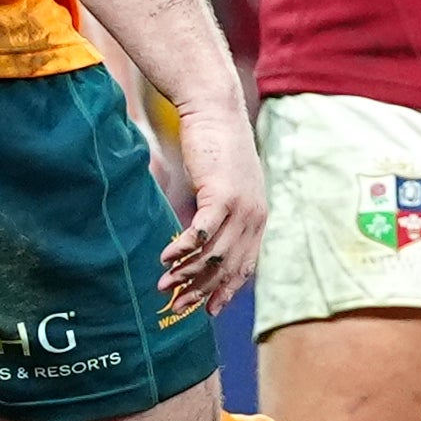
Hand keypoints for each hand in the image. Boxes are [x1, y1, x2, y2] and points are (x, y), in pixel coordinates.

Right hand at [155, 92, 264, 318]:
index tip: (207, 310)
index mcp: (258, 218)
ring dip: (185, 273)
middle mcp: (255, 217)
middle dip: (200, 291)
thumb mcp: (225, 184)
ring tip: (163, 285)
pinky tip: (164, 258)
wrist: (215, 110)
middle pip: (227, 267)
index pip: (245, 267)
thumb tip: (203, 238)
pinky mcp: (221, 194)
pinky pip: (201, 233)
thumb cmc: (215, 146)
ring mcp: (241, 207)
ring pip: (213, 255)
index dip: (226, 291)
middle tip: (176, 306)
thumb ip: (221, 212)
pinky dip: (182, 249)